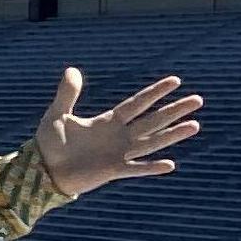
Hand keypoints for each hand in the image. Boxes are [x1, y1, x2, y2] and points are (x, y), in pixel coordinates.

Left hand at [35, 66, 202, 198]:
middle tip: (198, 100)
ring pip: (152, 142)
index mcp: (108, 122)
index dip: (155, 93)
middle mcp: (119, 137)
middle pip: (153, 120)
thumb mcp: (58, 114)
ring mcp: (118, 154)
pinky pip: (135, 169)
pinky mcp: (113, 171)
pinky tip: (170, 164)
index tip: (175, 81)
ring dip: (172, 135)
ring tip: (195, 125)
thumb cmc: (50, 143)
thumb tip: (72, 69)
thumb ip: (67, 94)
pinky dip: (151, 168)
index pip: (137, 104)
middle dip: (174, 110)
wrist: (42, 169)